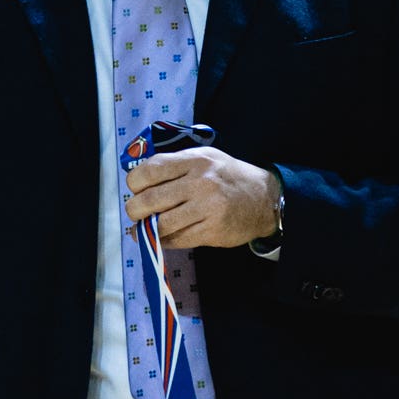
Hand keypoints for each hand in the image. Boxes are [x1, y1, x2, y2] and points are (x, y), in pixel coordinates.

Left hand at [125, 148, 279, 248]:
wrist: (265, 199)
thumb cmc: (227, 177)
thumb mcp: (203, 158)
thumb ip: (174, 166)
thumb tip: (139, 184)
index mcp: (194, 161)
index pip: (149, 171)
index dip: (134, 183)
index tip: (135, 190)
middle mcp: (200, 183)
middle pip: (149, 200)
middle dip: (135, 210)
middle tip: (136, 213)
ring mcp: (207, 208)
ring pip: (161, 224)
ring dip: (146, 229)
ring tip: (144, 228)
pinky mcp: (212, 231)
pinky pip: (177, 240)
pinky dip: (163, 240)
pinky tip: (162, 236)